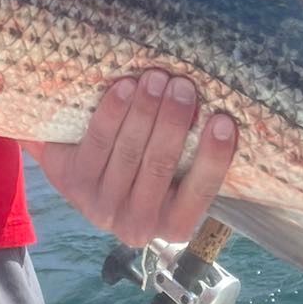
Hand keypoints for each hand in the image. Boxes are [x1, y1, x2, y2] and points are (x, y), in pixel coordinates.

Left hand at [24, 70, 236, 246]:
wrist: (81, 167)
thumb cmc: (144, 165)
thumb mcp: (175, 173)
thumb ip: (196, 155)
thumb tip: (230, 113)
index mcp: (174, 225)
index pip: (199, 194)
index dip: (213, 158)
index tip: (224, 121)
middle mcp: (138, 225)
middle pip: (159, 166)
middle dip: (173, 121)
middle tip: (184, 85)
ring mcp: (102, 207)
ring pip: (129, 152)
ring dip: (145, 111)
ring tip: (157, 78)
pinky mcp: (73, 184)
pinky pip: (97, 142)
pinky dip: (113, 112)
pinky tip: (124, 87)